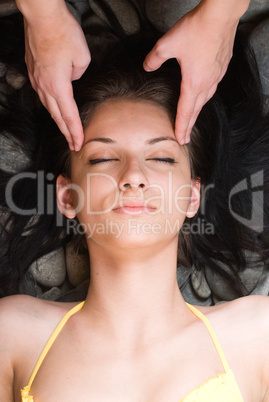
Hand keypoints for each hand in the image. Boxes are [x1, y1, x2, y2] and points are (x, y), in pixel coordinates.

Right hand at [23, 7, 90, 150]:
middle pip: (57, 116)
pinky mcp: (33, 71)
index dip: (75, 132)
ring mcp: (37, 79)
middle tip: (73, 145)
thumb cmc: (63, 33)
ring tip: (65, 131)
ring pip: (48, 106)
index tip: (79, 144)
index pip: (69, 116)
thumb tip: (71, 78)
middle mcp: (44, 86)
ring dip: (58, 120)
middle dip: (66, 132)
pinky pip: (43, 94)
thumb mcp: (83, 58)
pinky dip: (51, 105)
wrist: (42, 16)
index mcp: (58, 86)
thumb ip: (79, 74)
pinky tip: (54, 108)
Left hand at [143, 4, 237, 143]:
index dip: (181, 127)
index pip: (185, 111)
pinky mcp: (222, 66)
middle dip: (189, 125)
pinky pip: (213, 87)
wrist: (220, 15)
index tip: (180, 140)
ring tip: (192, 119)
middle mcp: (207, 83)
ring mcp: (217, 75)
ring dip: (197, 111)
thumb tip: (147, 66)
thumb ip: (154, 58)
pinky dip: (205, 96)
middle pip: (196, 110)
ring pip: (206, 99)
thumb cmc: (196, 30)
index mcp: (194, 83)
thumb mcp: (167, 44)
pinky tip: (203, 94)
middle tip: (185, 138)